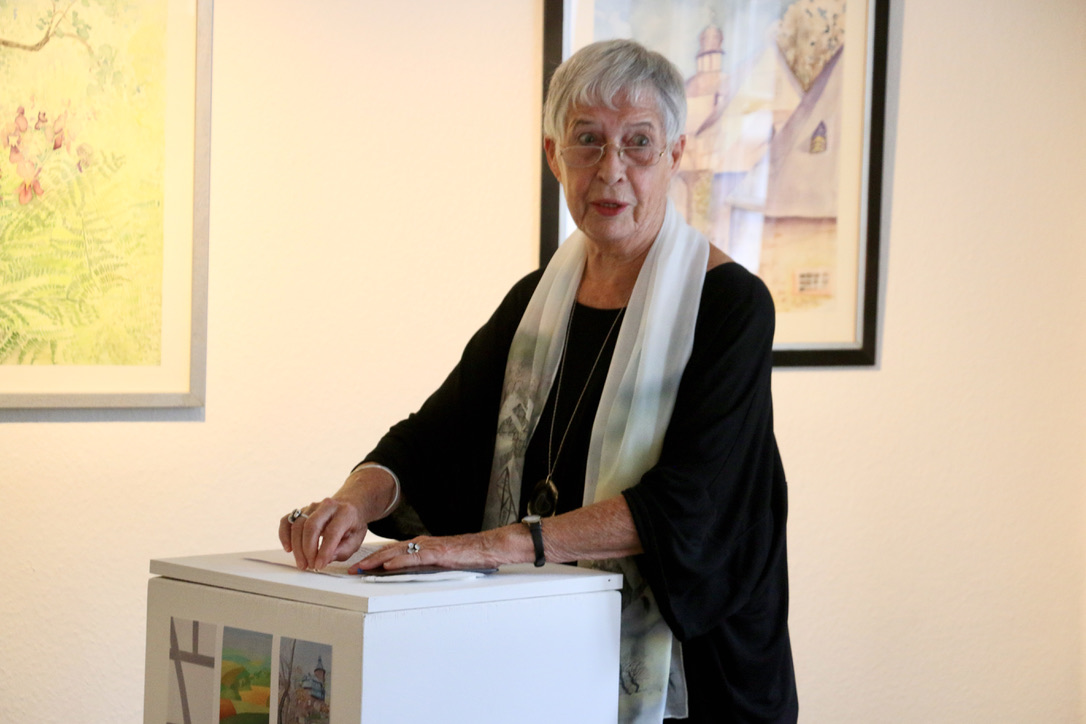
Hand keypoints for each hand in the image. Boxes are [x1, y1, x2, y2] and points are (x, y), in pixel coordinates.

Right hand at [279, 465, 398, 570]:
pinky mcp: (301, 510)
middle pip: (311, 526)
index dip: (324, 551)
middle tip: (309, 566)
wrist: (349, 506)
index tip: (319, 565)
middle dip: (307, 550)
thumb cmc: (352, 525)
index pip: (332, 532)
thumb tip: (325, 559)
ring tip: (302, 563)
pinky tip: (288, 548)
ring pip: (297, 525)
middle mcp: (327, 506)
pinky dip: (284, 535)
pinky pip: (287, 521)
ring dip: (297, 547)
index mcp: (345, 512)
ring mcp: (312, 506)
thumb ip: (343, 550)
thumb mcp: (356, 539)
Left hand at [352, 531, 510, 572]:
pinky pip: (413, 558)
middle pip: (389, 551)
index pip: (393, 552)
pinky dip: (398, 561)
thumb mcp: (442, 563)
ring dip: (377, 561)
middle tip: (352, 569)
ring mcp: (428, 548)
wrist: (487, 547)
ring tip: (362, 568)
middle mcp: (422, 544)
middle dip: (369, 560)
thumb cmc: (468, 557)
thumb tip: (411, 578)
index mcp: (422, 546)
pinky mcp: (436, 554)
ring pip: (397, 553)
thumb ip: (427, 567)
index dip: (375, 559)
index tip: (360, 567)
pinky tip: (387, 566)